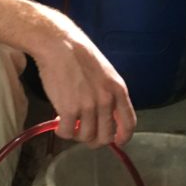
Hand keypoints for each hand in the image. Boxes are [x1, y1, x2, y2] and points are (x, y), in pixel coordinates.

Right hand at [34, 10, 136, 148]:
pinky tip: (58, 122)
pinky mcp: (69, 110)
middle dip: (93, 139)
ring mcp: (88, 107)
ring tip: (68, 122)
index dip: (122, 138)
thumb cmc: (78, 54)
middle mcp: (106, 101)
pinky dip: (62, 131)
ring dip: (75, 134)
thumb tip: (104, 115)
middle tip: (82, 132)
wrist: (59, 45)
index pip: (128, 124)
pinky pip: (67, 132)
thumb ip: (108, 93)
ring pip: (85, 137)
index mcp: (118, 91)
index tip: (115, 141)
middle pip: (105, 137)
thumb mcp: (105, 73)